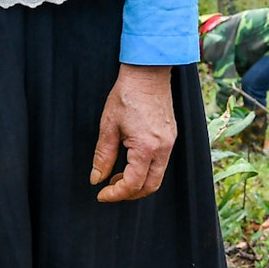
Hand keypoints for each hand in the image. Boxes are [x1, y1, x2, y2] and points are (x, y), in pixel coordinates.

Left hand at [91, 64, 175, 202]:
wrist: (148, 73)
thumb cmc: (127, 94)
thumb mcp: (108, 126)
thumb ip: (103, 156)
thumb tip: (96, 178)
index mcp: (146, 147)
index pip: (133, 184)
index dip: (115, 194)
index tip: (101, 194)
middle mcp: (163, 148)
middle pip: (151, 186)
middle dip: (130, 194)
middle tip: (110, 190)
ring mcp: (170, 142)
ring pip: (158, 176)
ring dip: (139, 183)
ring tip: (118, 176)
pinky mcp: (171, 136)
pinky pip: (162, 163)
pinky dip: (146, 170)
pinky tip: (131, 162)